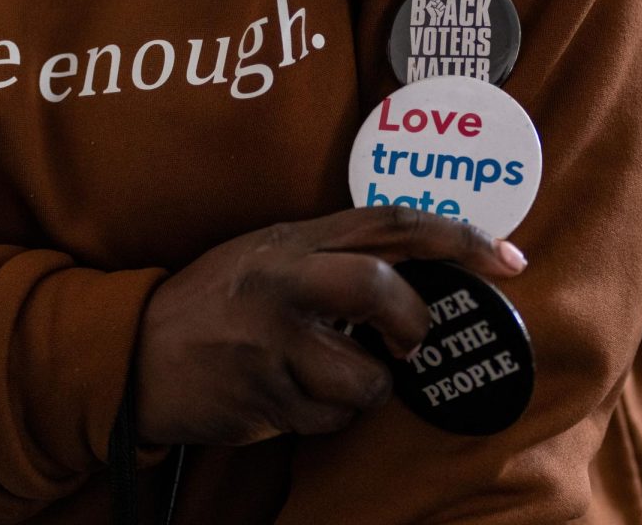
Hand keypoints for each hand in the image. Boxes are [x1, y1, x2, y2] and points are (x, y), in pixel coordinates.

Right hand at [134, 207, 526, 445]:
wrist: (133, 353)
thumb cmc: (217, 301)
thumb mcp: (271, 253)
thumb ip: (337, 255)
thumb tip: (422, 273)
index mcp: (295, 240)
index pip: (391, 224)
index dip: (458, 237)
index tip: (509, 259)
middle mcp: (284, 282)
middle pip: (381, 292)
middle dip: (412, 323)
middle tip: (409, 340)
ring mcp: (270, 343)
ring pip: (364, 378)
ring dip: (362, 387)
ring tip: (325, 374)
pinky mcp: (261, 397)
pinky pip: (329, 418)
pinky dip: (325, 415)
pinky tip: (290, 394)